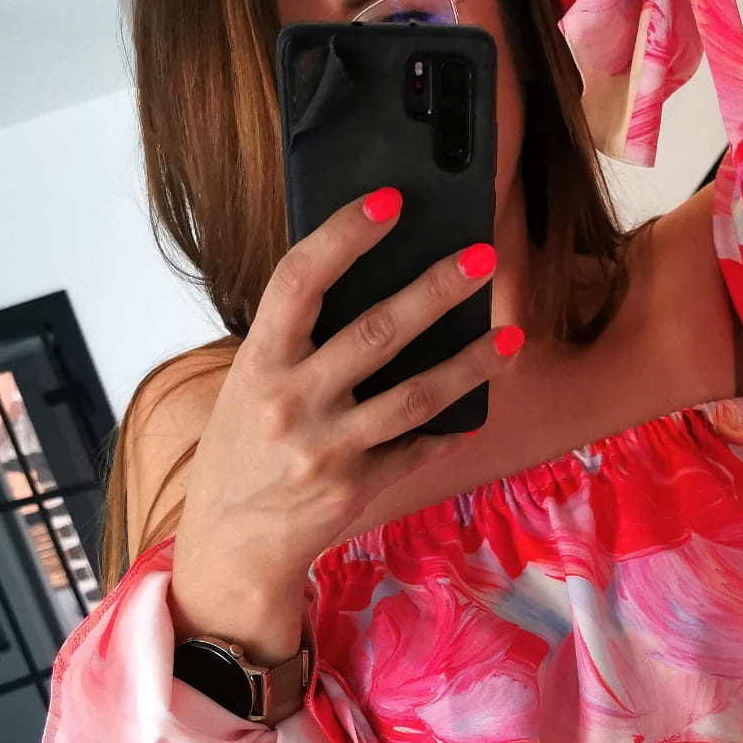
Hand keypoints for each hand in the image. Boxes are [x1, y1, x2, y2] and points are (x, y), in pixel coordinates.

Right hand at [175, 187, 519, 596]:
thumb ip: (297, 341)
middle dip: (436, 290)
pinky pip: (418, 448)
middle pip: (377, 333)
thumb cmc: (244, 447)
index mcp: (260, 361)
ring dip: (470, 363)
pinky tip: (478, 405)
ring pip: (415, 396)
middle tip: (483, 258)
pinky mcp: (358, 487)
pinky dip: (449, 427)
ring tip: (511, 337)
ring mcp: (328, 449)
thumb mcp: (251, 384)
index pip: (299, 281)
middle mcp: (293, 402)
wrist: (232, 541)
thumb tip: (369, 283)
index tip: (388, 202)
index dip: (343, 235)